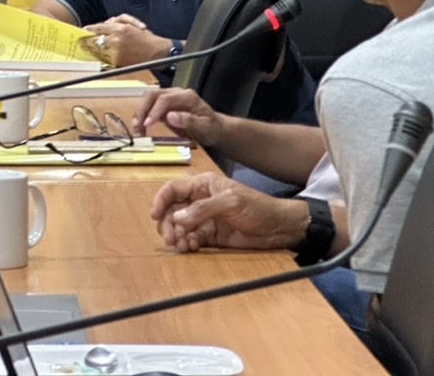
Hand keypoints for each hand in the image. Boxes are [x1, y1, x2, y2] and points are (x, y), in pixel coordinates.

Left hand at [81, 18, 168, 65]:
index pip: (99, 28)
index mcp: (120, 28)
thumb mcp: (130, 27)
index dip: (90, 29)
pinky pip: (105, 58)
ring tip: (87, 49)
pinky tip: (99, 56)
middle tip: (82, 42)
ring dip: (92, 50)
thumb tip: (100, 30)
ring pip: (98, 50)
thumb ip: (115, 27)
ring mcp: (116, 51)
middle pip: (95, 39)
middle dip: (88, 41)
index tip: (83, 30)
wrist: (157, 52)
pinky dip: (101, 57)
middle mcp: (116, 39)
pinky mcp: (118, 61)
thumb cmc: (145, 38)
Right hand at [133, 87, 220, 145]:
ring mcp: (168, 98)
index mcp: (187, 96)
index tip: (147, 124)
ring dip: (140, 113)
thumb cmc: (211, 128)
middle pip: (152, 95)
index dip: (154, 111)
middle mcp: (176, 93)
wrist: (214, 128)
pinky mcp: (163, 107)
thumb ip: (188, 121)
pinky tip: (140, 129)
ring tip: (137, 130)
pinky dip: (142, 118)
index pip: (165, 99)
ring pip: (147, 99)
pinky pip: (149, 108)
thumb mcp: (204, 127)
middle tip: (137, 127)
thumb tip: (170, 116)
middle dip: (142, 110)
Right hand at [150, 172, 308, 252]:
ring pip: (179, 226)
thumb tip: (177, 218)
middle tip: (170, 238)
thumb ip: (203, 209)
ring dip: (176, 235)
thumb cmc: (257, 207)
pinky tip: (190, 248)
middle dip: (167, 223)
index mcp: (203, 185)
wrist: (278, 228)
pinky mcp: (210, 236)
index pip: (173, 189)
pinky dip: (187, 244)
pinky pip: (191, 238)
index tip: (155, 215)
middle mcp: (200, 201)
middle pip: (172, 210)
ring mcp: (204, 219)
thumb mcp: (230, 202)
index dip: (161, 200)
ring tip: (180, 245)